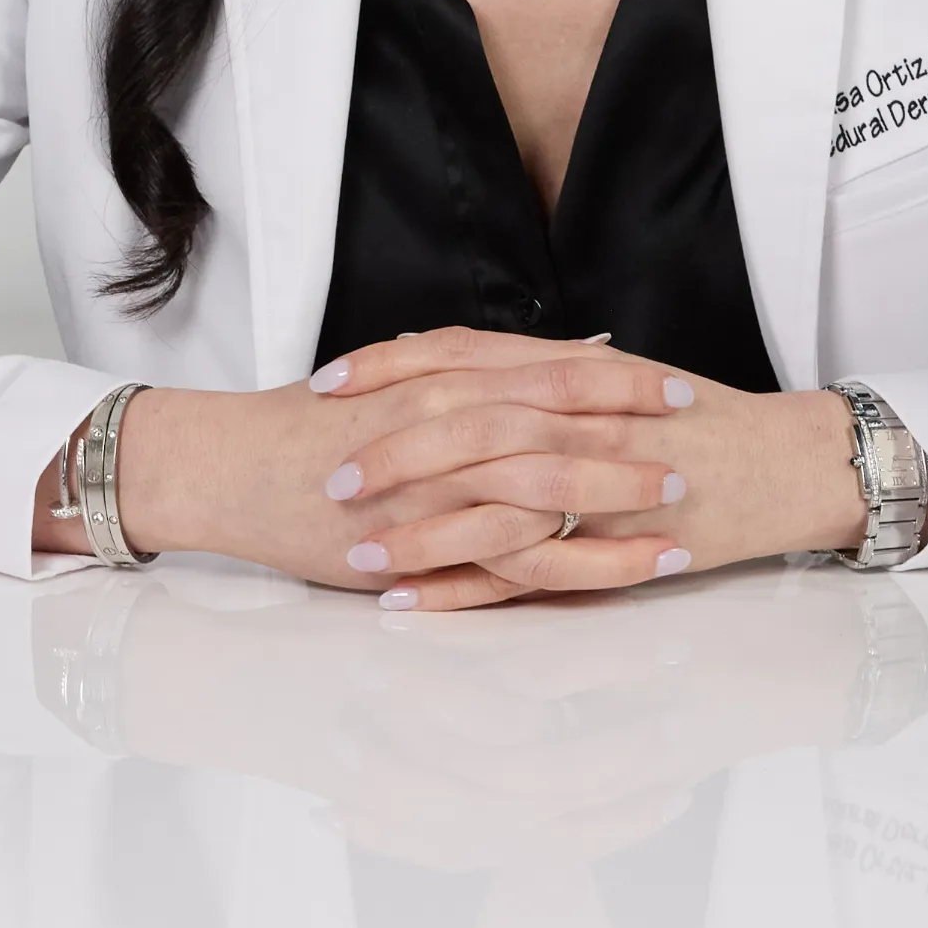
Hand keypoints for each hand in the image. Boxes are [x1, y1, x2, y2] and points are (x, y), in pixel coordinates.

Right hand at [31, 337, 688, 592]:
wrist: (230, 467)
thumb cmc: (306, 431)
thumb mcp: (391, 384)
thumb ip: (465, 373)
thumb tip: (545, 359)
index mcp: (442, 378)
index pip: (547, 371)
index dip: (614, 380)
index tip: (669, 384)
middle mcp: (446, 417)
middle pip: (561, 418)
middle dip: (633, 429)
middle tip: (696, 436)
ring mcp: (436, 478)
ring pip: (549, 480)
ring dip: (619, 490)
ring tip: (678, 503)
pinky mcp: (426, 536)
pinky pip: (519, 550)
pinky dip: (581, 559)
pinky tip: (630, 568)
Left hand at [313, 327, 870, 611]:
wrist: (785, 463)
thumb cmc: (699, 423)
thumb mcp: (613, 378)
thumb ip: (537, 375)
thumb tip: (457, 369)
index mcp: (569, 368)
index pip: (461, 355)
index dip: (389, 367)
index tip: (329, 382)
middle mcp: (577, 415)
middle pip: (464, 425)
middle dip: (388, 451)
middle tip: (331, 478)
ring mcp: (597, 481)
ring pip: (487, 501)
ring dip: (414, 529)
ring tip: (354, 550)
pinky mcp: (611, 544)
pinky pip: (524, 569)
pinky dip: (460, 586)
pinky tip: (410, 599)